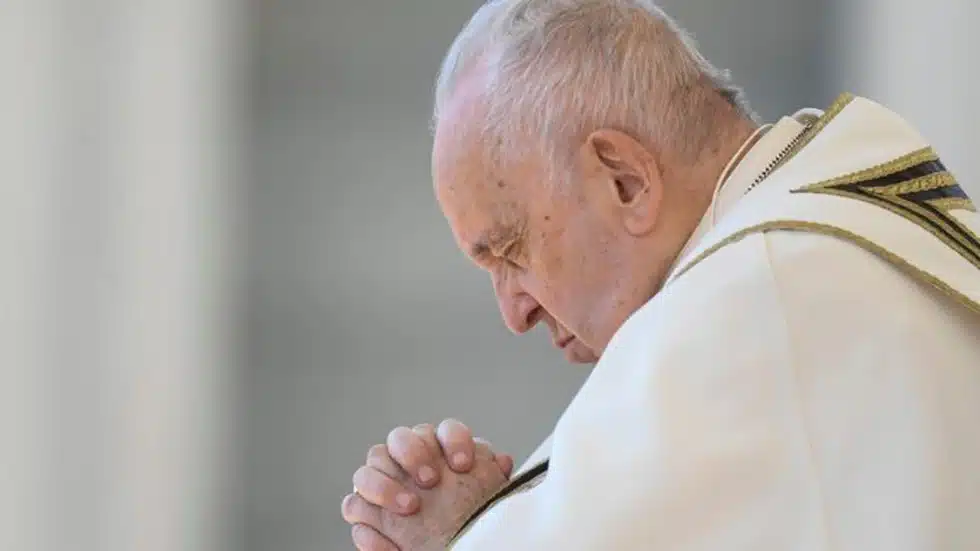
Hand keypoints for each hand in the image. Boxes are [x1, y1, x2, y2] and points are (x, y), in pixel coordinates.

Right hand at [343, 420, 512, 549]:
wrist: (445, 541)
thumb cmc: (464, 513)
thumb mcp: (482, 495)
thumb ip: (489, 475)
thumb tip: (501, 462)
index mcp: (439, 447)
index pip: (445, 430)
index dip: (454, 441)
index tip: (464, 465)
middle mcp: (405, 455)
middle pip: (400, 437)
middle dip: (414, 453)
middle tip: (431, 480)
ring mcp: (380, 478)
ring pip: (370, 464)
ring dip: (386, 485)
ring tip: (410, 507)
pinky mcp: (363, 507)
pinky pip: (353, 506)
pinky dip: (368, 525)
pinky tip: (389, 543)